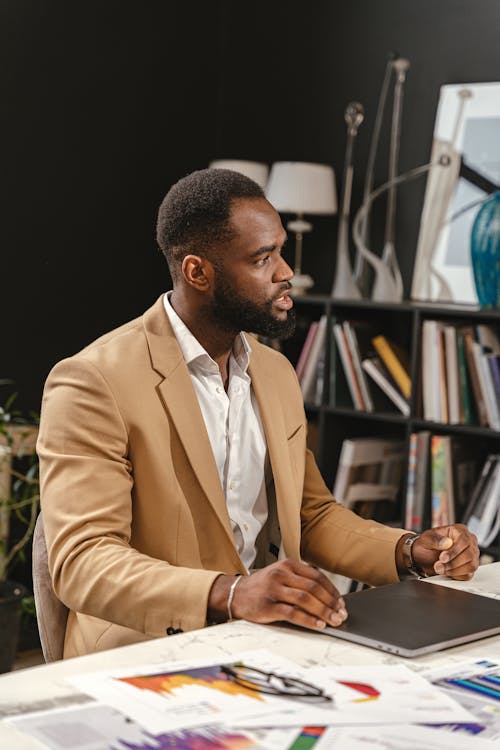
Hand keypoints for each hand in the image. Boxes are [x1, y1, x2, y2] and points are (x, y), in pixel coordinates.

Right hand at [208, 559, 346, 630]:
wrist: (235, 593)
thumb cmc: (262, 587)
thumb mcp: (280, 575)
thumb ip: (300, 581)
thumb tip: (328, 597)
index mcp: (287, 565)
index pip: (316, 576)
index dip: (332, 590)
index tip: (341, 602)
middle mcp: (281, 574)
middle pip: (313, 588)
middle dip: (331, 603)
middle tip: (341, 614)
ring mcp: (274, 589)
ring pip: (305, 599)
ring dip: (323, 612)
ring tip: (333, 621)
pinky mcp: (268, 606)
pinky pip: (293, 613)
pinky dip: (308, 620)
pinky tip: (318, 625)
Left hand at [412, 524, 479, 579]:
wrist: (424, 556)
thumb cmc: (427, 545)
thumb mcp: (426, 539)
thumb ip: (435, 539)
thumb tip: (447, 542)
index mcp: (460, 530)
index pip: (464, 541)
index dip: (454, 551)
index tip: (442, 558)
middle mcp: (469, 541)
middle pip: (469, 554)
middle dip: (452, 563)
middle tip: (438, 566)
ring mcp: (472, 555)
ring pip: (471, 565)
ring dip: (454, 570)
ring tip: (440, 569)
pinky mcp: (470, 566)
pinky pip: (468, 574)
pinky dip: (456, 575)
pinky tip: (446, 572)